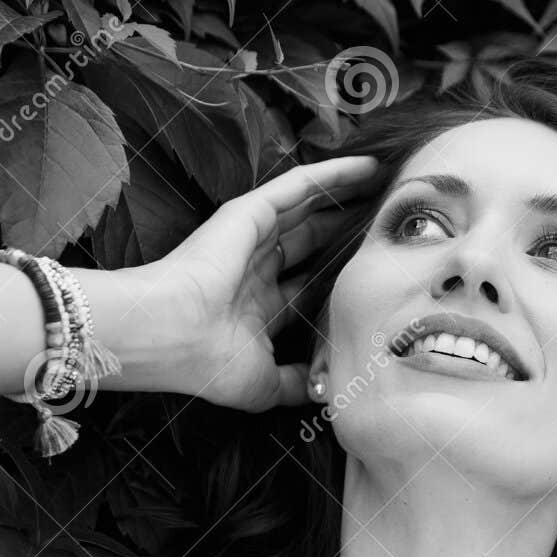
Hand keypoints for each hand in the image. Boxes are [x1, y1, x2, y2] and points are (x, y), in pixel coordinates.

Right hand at [132, 155, 381, 411]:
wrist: (170, 336)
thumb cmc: (209, 363)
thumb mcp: (265, 384)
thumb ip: (296, 383)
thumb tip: (325, 391)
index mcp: (257, 307)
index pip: (307, 285)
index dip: (338, 276)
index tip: (373, 268)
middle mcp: (255, 269)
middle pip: (311, 241)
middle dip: (345, 230)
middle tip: (386, 218)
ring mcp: (251, 238)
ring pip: (309, 208)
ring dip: (345, 194)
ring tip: (386, 181)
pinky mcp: (249, 212)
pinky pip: (298, 186)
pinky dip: (332, 174)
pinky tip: (366, 166)